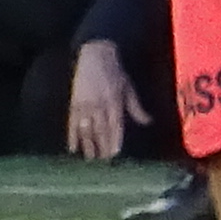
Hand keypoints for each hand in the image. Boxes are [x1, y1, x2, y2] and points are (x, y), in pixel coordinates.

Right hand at [64, 39, 135, 159]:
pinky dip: (72, 136)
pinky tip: (72, 148)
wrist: (94, 57)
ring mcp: (84, 105)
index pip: (115, 125)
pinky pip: (71, 123)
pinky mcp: (74, 104)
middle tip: (103, 162)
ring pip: (86, 129)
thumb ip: (136, 107)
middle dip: (102, 147)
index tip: (114, 153)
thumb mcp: (129, 88)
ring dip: (88, 145)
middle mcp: (99, 105)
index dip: (114, 140)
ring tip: (90, 159)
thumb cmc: (115, 73)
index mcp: (114, 101)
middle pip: (100, 130)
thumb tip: (148, 122)